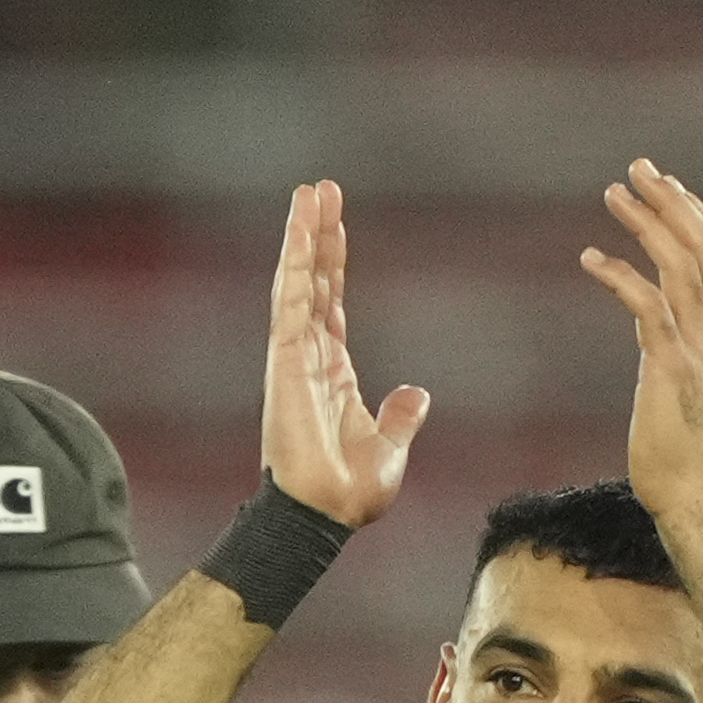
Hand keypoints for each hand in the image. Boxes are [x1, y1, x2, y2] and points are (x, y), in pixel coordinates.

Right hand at [261, 180, 428, 527]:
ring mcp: (294, 356)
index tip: (334, 225)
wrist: (325, 513)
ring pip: (298, 282)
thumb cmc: (350, 491)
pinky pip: (292, 302)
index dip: (332, 263)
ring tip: (308, 193)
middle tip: (319, 189)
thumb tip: (416, 393)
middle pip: (313, 281)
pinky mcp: (286, 361)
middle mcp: (309, 357)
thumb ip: (400, 417)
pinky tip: (301, 232)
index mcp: (332, 373)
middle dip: (317, 235)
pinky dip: (296, 266)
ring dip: (303, 237)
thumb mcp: (389, 447)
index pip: (330, 303)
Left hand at [578, 158, 702, 524]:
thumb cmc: (684, 448)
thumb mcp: (686, 385)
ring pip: (679, 265)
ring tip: (615, 194)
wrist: (694, 493)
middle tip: (637, 169)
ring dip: (645, 223)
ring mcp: (694, 348)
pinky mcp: (670, 367)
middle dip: (670, 201)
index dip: (692, 215)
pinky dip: (620, 275)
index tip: (665, 185)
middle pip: (701, 247)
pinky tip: (591, 259)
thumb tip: (661, 326)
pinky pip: (647, 306)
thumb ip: (678, 347)